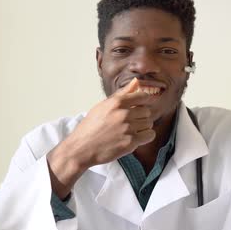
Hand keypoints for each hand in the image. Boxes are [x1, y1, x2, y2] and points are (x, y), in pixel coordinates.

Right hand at [47, 78, 155, 197]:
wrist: (81, 148)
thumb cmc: (90, 127)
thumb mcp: (103, 106)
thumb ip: (122, 94)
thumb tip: (136, 81)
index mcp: (116, 102)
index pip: (142, 96)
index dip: (144, 102)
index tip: (141, 106)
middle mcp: (123, 114)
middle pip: (147, 111)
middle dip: (141, 117)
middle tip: (131, 123)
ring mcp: (127, 128)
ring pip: (149, 123)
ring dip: (143, 128)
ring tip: (131, 131)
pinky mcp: (130, 142)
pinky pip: (149, 135)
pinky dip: (145, 137)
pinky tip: (135, 138)